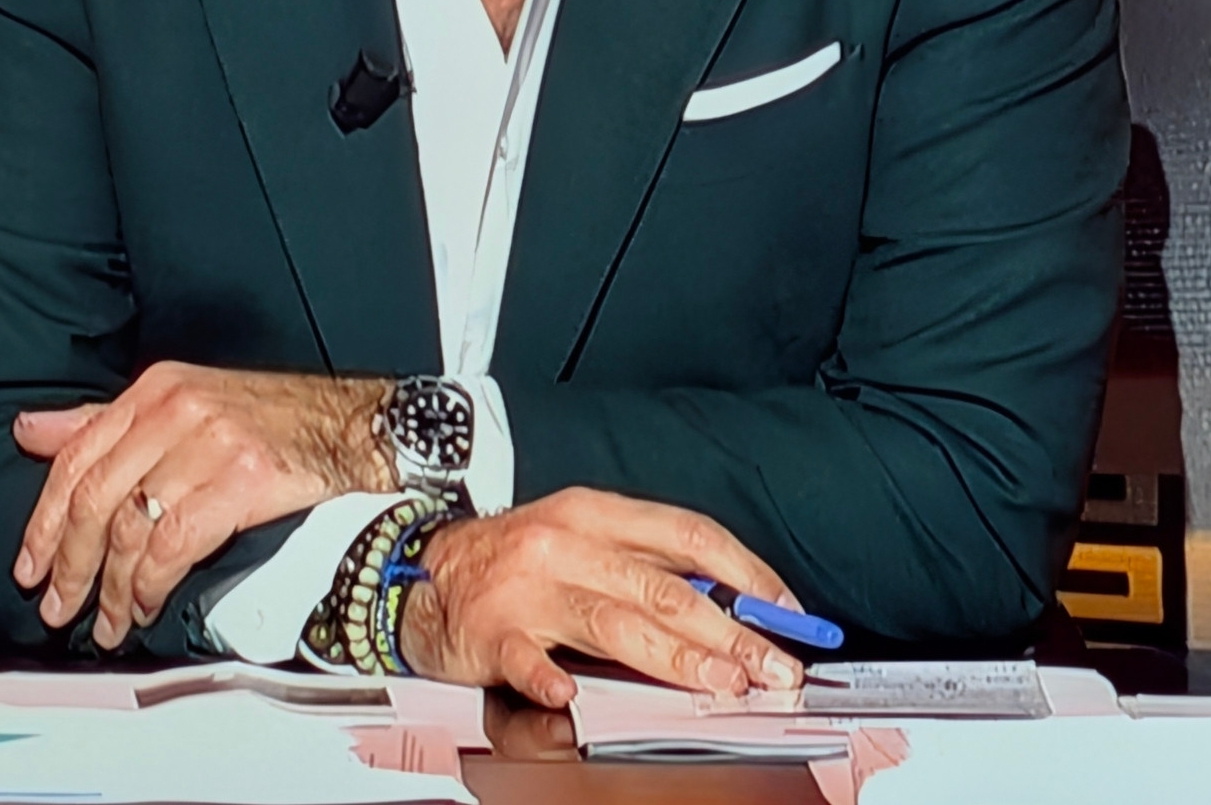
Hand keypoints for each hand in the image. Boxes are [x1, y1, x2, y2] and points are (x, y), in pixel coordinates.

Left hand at [11, 362, 392, 647]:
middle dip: (70, 563)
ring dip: (112, 588)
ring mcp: (210, 443)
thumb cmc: (269, 419)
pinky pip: (175, 544)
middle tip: (58, 605)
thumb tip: (30, 431)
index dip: (46, 519)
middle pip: (98, 496)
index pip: (78, 455)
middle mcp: (177, 409)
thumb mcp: (179, 403)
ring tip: (107, 621)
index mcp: (156, 389)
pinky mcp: (242, 479)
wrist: (350, 426)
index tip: (31, 563)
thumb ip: (103, 422)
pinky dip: (152, 584)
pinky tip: (148, 603)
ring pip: (133, 526)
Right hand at [399, 486, 804, 705]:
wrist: (426, 570)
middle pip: (661, 586)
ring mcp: (530, 587)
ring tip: (719, 681)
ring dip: (674, 655)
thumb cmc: (517, 559)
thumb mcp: (583, 540)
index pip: (687, 535)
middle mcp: (567, 542)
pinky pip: (527, 659)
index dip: (744, 571)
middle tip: (771, 664)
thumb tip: (726, 600)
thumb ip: (646, 564)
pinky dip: (550, 678)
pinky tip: (571, 696)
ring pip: (614, 620)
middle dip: (728, 630)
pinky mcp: (494, 631)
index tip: (785, 609)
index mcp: (597, 514)